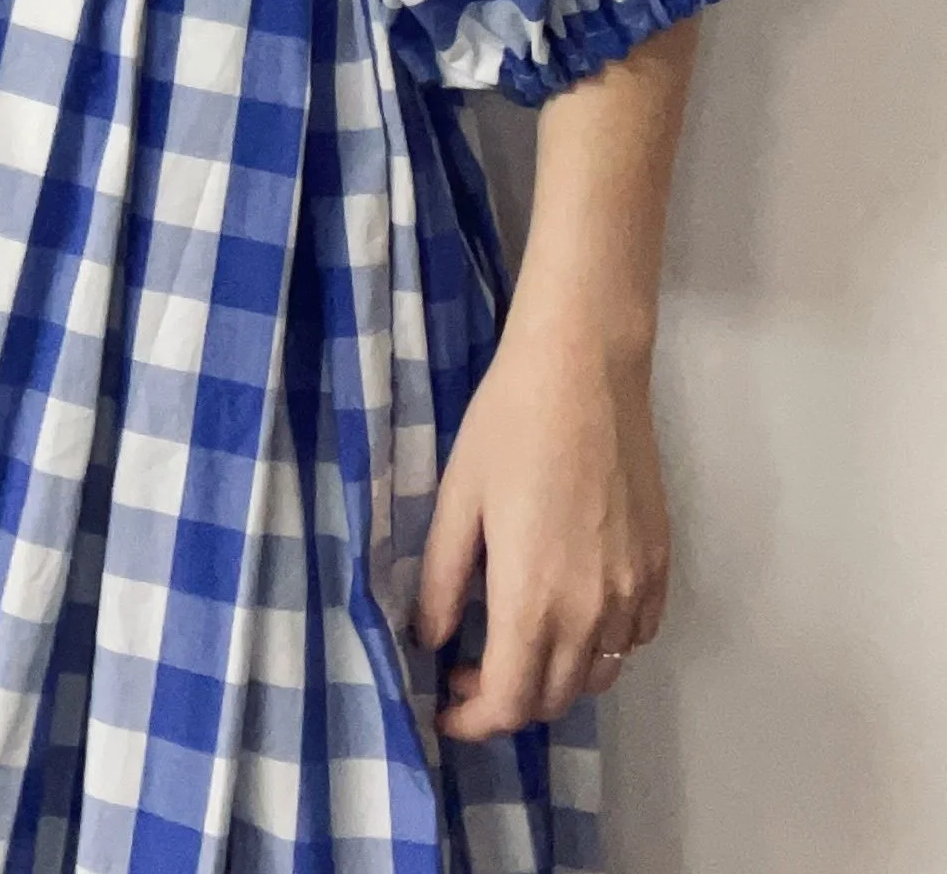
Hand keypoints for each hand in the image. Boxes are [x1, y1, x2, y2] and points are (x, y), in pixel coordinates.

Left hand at [411, 310, 671, 738]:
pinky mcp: (659, 566)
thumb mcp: (457, 500)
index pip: (510, 702)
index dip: (473, 718)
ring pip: (598, 675)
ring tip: (515, 643)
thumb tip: (431, 640)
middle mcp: (592, 612)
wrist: (584, 370)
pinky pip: (634, 638)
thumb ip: (443, 581)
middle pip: (554, 698)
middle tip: (467, 668)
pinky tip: (571, 615)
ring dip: (554, 678)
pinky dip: (601, 648)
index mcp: (534, 601)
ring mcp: (633, 592)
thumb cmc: (508, 426)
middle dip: (506, 701)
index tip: (445, 707)